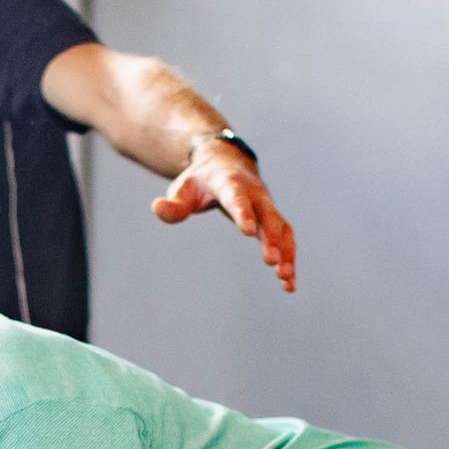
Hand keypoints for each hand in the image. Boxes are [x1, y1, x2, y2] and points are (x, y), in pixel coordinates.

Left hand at [151, 144, 296, 293]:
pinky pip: (286, 238)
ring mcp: (267, 206)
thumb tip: (158, 208)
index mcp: (229, 183)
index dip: (243, 213)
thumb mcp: (182, 189)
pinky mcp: (273, 219)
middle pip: (267, 216)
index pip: (237, 198)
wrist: (227, 164)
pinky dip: (290, 259)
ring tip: (286, 278)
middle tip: (272, 262)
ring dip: (286, 252)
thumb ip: (173, 204)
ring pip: (282, 228)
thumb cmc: (201, 182)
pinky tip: (288, 285)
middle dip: (271, 238)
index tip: (249, 232)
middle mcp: (254, 194)